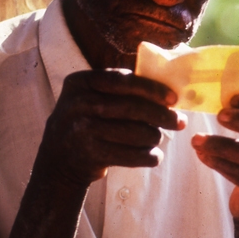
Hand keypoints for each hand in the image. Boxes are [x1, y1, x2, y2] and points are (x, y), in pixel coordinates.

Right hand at [36, 69, 185, 188]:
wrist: (59, 156)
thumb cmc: (87, 119)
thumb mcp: (91, 96)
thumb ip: (120, 87)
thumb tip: (166, 90)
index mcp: (81, 82)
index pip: (122, 81)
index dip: (151, 89)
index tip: (173, 98)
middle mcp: (78, 104)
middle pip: (131, 108)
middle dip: (161, 115)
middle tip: (180, 121)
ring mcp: (82, 130)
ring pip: (134, 133)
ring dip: (154, 137)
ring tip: (158, 138)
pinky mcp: (90, 154)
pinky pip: (130, 155)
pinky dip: (148, 156)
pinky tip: (154, 156)